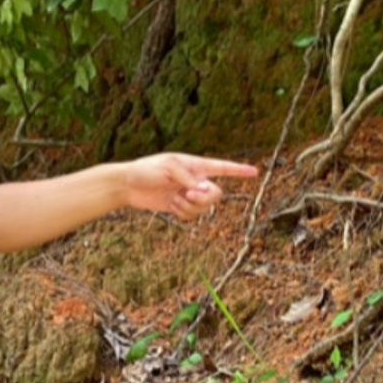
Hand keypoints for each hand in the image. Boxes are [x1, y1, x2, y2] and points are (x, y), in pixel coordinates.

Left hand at [123, 153, 258, 220]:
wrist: (127, 185)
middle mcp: (195, 180)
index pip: (222, 167)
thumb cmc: (146, 170)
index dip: (239, 170)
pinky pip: (192, 216)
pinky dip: (183, 213)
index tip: (254, 172)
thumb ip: (188, 177)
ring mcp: (188, 195)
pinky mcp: (179, 207)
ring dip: (190, 207)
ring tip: (175, 200)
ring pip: (204, 208)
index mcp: (195, 165)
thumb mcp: (168, 168)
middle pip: (216, 194)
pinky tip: (171, 206)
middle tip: (188, 194)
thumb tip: (204, 190)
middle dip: (205, 198)